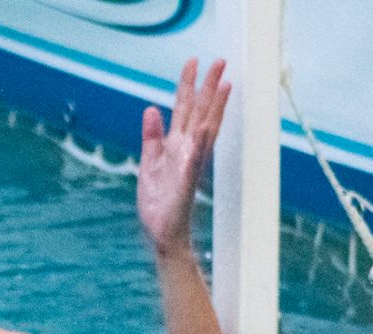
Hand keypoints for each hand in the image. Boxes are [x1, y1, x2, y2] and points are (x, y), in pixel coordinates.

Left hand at [137, 58, 230, 261]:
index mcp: (177, 146)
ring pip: (204, 131)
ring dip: (214, 108)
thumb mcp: (149, 163)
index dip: (188, 85)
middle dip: (209, 87)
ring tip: (223, 86)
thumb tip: (151, 108)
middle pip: (200, 113)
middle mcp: (187, 151)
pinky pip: (193, 162)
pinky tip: (204, 128)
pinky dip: (198, 146)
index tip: (193, 61)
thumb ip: (152, 137)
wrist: (161, 233)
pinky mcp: (185, 184)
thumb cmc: (158, 201)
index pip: (185, 109)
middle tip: (221, 61)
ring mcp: (189, 166)